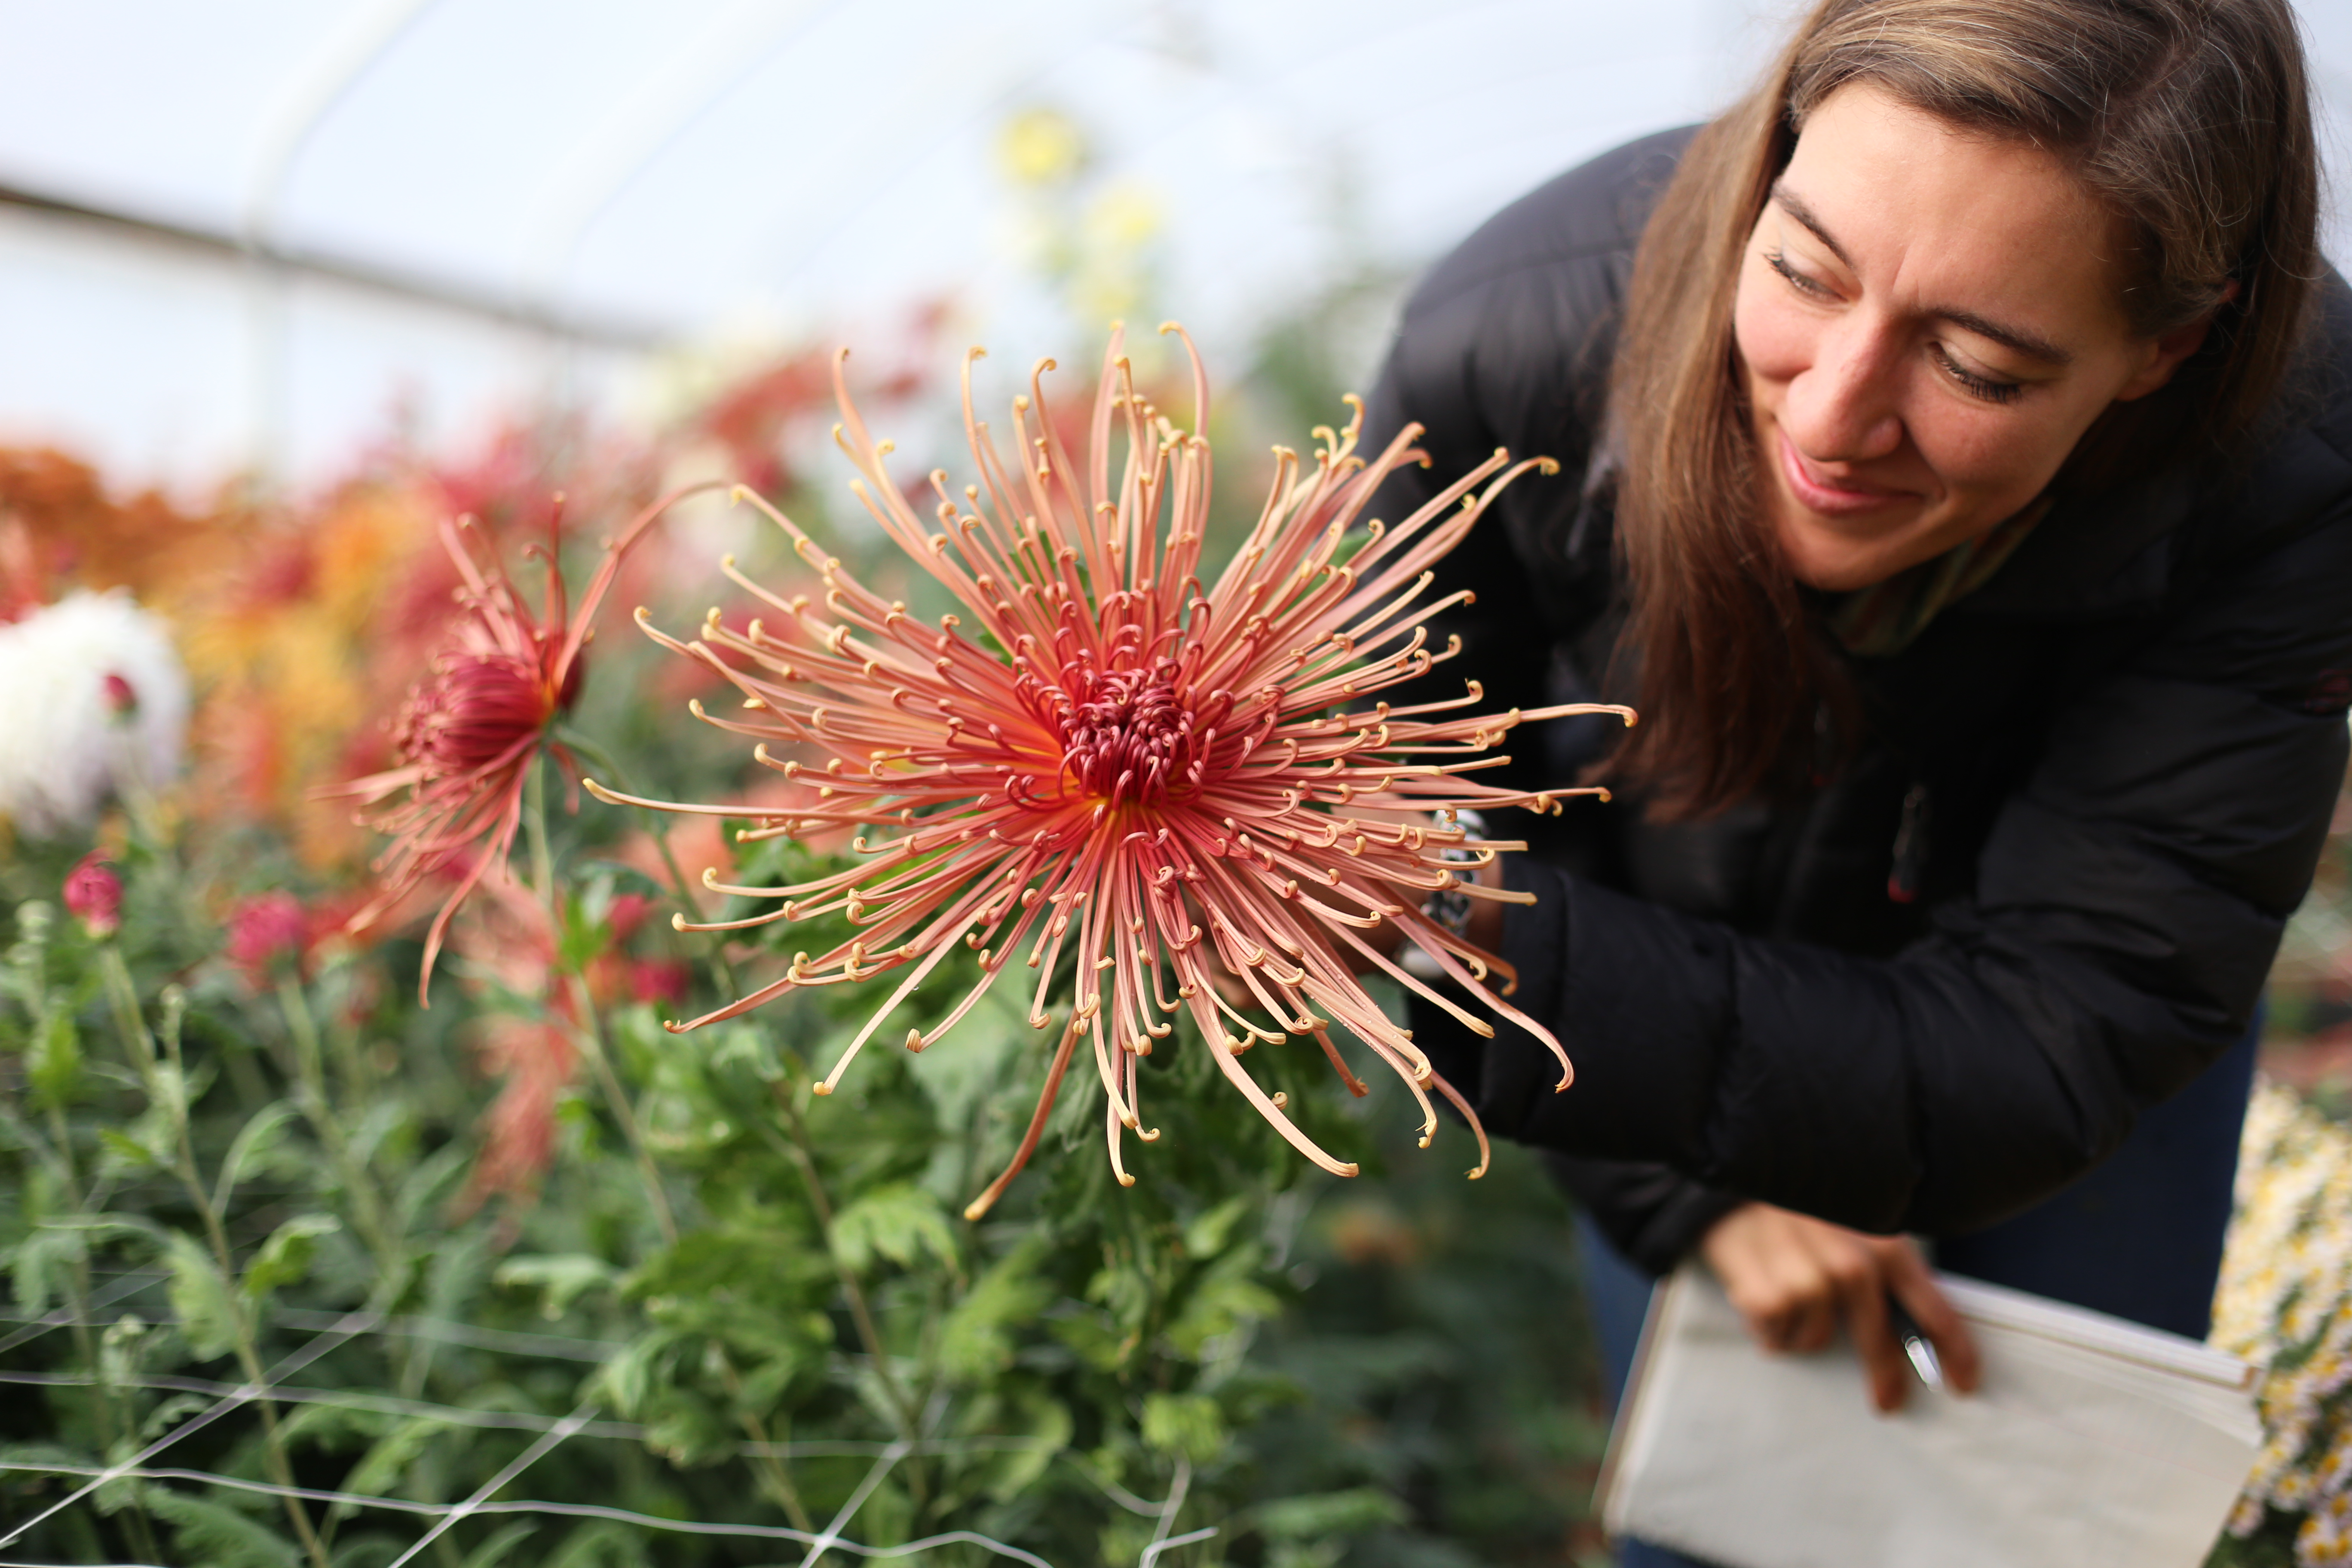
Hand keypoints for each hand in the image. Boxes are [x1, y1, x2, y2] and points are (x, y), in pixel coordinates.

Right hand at [1697, 1201, 1980, 1412]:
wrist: (1731, 1169)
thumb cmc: (1798, 1200)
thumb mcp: (1853, 1216)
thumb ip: (1882, 1261)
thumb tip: (1912, 1320)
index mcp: (1884, 1244)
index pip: (1935, 1310)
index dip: (1956, 1353)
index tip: (1963, 1383)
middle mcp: (1851, 1266)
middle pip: (1878, 1342)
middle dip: (1884, 1376)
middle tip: (1886, 1400)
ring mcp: (1807, 1282)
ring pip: (1815, 1340)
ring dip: (1801, 1331)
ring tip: (1784, 1298)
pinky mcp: (1765, 1296)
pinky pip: (1774, 1337)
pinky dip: (1766, 1327)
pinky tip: (1758, 1294)